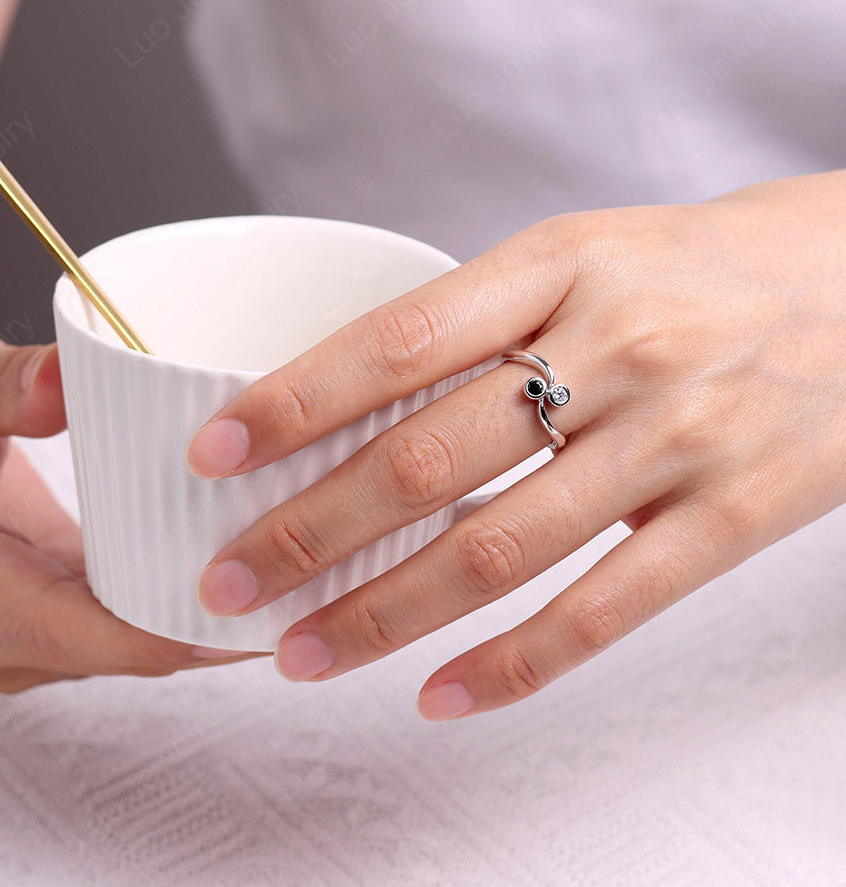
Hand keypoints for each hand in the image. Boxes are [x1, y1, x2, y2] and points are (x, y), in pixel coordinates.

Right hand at [0, 327, 258, 692]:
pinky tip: (226, 592)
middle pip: (96, 651)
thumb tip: (63, 382)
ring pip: (106, 655)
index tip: (232, 622)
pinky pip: (101, 639)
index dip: (148, 635)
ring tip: (275, 601)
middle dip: (190, 640)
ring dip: (185, 637)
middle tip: (288, 605)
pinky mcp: (22, 628)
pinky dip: (161, 622)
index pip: (52, 624)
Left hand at [186, 170, 845, 719]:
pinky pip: (608, 609)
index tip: (213, 454)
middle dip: (311, 530)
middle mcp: (614, 347)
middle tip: (226, 581)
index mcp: (560, 263)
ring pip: (501, 548)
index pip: (398, 339)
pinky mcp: (737, 515)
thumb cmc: (699, 266)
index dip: (295, 401)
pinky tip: (438, 697)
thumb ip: (482, 319)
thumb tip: (350, 396)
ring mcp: (677, 436)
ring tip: (299, 653)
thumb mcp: (588, 252)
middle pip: (429, 458)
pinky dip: (515, 666)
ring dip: (384, 614)